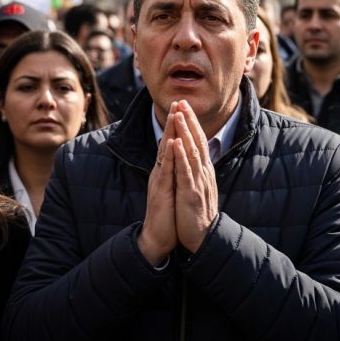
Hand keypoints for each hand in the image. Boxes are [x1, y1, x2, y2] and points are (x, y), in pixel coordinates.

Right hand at [138, 102, 178, 265]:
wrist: (157, 238)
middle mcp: (160, 173)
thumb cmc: (167, 216)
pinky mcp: (160, 191)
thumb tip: (178, 164)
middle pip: (166, 143)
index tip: (182, 109)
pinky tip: (171, 142)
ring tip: (175, 114)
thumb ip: (173, 176)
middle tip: (177, 101)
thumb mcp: (171, 191)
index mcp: (165, 173)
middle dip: (173, 122)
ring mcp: (159, 180)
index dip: (176, 128)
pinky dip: (169, 155)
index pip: (171, 146)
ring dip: (170, 132)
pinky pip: (165, 170)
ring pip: (165, 152)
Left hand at [171, 100, 218, 253]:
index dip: (191, 123)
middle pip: (197, 141)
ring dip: (185, 132)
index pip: (198, 141)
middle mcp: (203, 173)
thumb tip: (194, 157)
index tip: (184, 106)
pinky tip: (176, 143)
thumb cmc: (197, 214)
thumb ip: (196, 171)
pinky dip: (181, 156)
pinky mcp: (191, 193)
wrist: (203, 238)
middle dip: (189, 121)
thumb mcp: (198, 187)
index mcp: (203, 171)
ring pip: (192, 152)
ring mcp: (198, 182)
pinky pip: (185, 172)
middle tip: (182, 101)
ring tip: (180, 115)